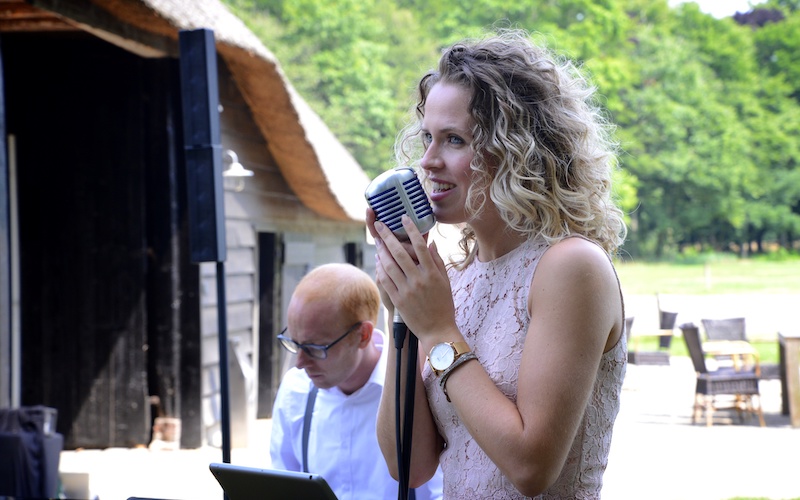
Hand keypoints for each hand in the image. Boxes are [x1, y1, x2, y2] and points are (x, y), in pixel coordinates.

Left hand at [372, 214, 455, 345]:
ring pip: (390, 266)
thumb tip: (430, 243)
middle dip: (388, 237)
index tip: (404, 218)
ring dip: (382, 251)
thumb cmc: (444, 305)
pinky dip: (380, 269)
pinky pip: (386, 281)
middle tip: (381, 225)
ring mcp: (406, 290)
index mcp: (432, 274)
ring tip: (378, 242)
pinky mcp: (398, 300)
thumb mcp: (445, 282)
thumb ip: (438, 261)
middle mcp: (418, 280)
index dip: (411, 230)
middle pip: (400, 253)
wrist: (437, 331)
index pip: (420, 246)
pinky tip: (379, 261)